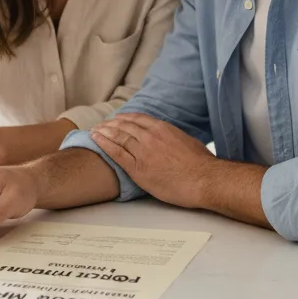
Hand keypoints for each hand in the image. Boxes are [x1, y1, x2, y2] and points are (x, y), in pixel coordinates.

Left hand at [90, 113, 214, 208]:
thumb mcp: (188, 141)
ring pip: (118, 137)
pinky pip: (116, 153)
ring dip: (103, 132)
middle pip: (124, 126)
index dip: (125, 118)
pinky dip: (104, 144)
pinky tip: (96, 140)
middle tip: (101, 124)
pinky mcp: (138, 168)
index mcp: (163, 128)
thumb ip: (174, 137)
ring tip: (94, 131)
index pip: (138, 118)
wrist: (203, 179)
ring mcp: (143, 151)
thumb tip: (171, 138)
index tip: (117, 118)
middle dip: (110, 124)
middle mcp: (150, 136)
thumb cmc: (201, 164)